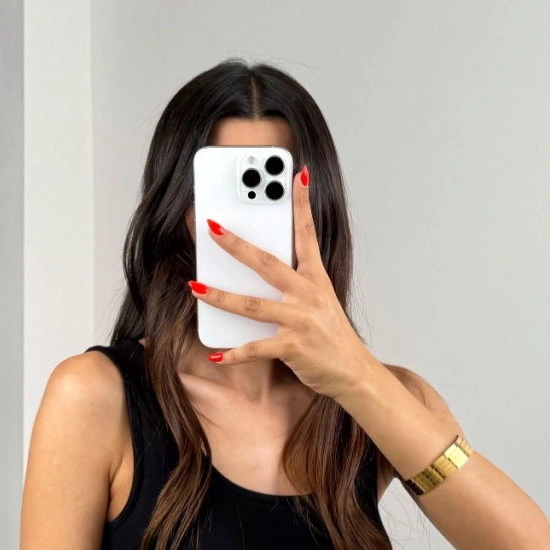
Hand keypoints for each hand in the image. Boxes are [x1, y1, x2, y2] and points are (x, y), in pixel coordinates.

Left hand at [191, 165, 372, 398]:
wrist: (354, 373)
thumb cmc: (332, 338)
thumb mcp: (320, 304)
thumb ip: (294, 287)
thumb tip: (256, 275)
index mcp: (316, 280)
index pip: (307, 234)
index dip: (301, 204)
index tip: (297, 175)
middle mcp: (308, 295)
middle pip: (267, 263)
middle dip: (236, 244)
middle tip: (212, 227)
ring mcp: (300, 320)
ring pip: (252, 304)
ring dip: (220, 296)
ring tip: (195, 286)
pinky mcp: (292, 347)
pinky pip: (255, 348)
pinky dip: (233, 354)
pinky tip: (217, 354)